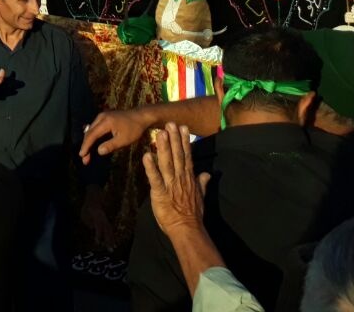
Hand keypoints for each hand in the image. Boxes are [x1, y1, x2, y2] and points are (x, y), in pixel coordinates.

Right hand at [79, 107, 149, 163]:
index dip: (86, 146)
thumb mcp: (124, 140)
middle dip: (86, 146)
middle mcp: (101, 117)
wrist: (141, 116)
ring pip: (91, 130)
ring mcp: (102, 116)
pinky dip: (93, 137)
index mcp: (106, 122)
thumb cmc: (134, 129)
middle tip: (84, 159)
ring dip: (89, 142)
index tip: (81, 155)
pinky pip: (95, 128)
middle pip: (89, 132)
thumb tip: (99, 151)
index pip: (92, 135)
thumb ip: (111, 145)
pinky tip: (93, 145)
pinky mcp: (104, 117)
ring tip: (87, 154)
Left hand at [80, 185, 114, 249]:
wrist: (95, 194)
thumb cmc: (87, 205)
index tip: (98, 243)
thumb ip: (88, 221)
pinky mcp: (106, 218)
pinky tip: (112, 241)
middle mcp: (103, 217)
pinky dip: (111, 234)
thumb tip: (94, 229)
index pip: (98, 226)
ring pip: (110, 229)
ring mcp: (106, 217)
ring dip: (111, 238)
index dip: (98, 235)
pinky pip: (109, 227)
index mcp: (96, 214)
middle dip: (109, 240)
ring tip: (113, 247)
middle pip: (107, 229)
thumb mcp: (84, 212)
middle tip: (110, 249)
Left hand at [143, 123, 208, 237]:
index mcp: (189, 178)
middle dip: (174, 139)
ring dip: (163, 147)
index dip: (185, 141)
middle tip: (170, 123)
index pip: (187, 156)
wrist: (188, 229)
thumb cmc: (193, 214)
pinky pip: (155, 178)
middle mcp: (180, 178)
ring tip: (160, 133)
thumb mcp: (201, 196)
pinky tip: (146, 155)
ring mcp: (171, 184)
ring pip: (167, 163)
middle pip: (177, 155)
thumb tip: (207, 173)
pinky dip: (150, 167)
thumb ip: (202, 183)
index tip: (183, 127)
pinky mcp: (160, 193)